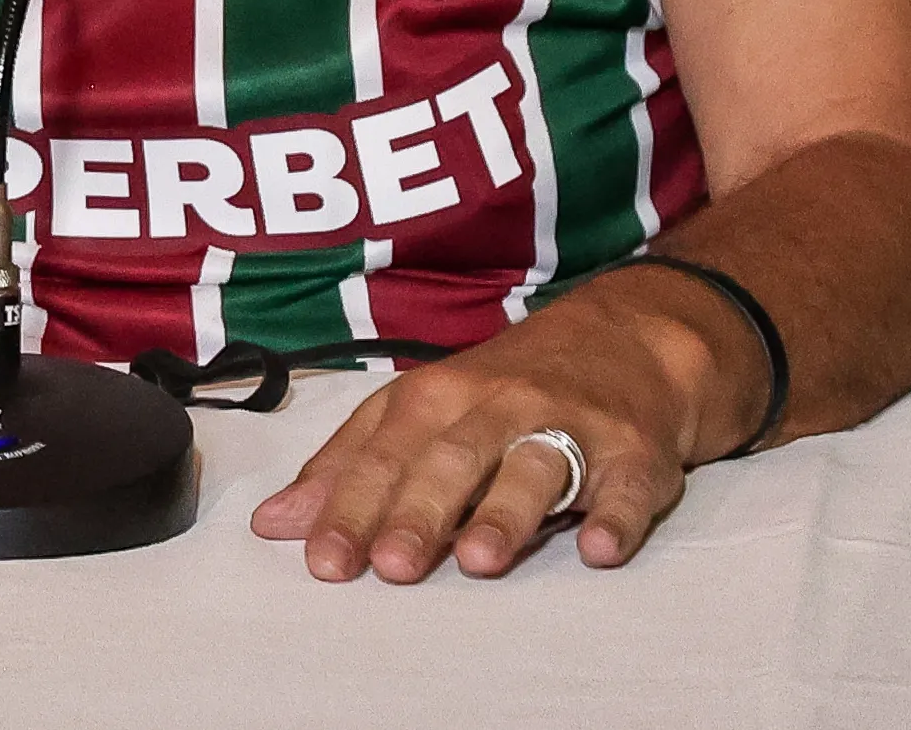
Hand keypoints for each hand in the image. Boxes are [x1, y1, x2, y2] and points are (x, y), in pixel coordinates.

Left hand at [249, 277, 727, 581]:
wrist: (626, 342)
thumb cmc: (504, 391)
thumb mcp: (420, 411)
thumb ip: (350, 466)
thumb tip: (275, 522)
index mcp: (436, 397)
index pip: (383, 456)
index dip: (351, 508)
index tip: (322, 561)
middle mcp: (498, 406)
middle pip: (452, 460)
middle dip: (418, 513)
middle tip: (391, 567)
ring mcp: (570, 427)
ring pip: (535, 467)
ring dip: (506, 514)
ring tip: (478, 560)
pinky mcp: (635, 454)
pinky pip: (627, 486)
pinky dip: (615, 516)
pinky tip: (598, 548)